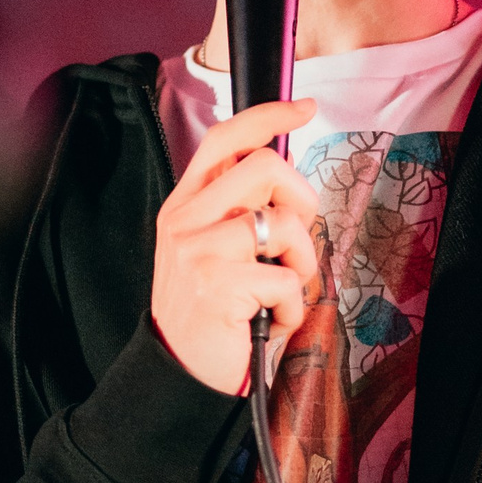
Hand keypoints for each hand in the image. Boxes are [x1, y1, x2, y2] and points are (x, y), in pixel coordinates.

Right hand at [152, 99, 321, 395]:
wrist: (178, 375)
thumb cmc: (211, 314)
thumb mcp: (213, 251)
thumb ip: (238, 209)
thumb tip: (285, 167)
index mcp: (184, 205)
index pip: (224, 139)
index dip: (267, 115)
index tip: (303, 106)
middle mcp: (184, 220)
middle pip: (265, 167)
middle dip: (302, 201)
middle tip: (295, 243)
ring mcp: (197, 250)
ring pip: (285, 223)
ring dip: (302, 263)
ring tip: (279, 292)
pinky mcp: (217, 284)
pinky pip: (288, 277)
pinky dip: (293, 307)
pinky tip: (268, 321)